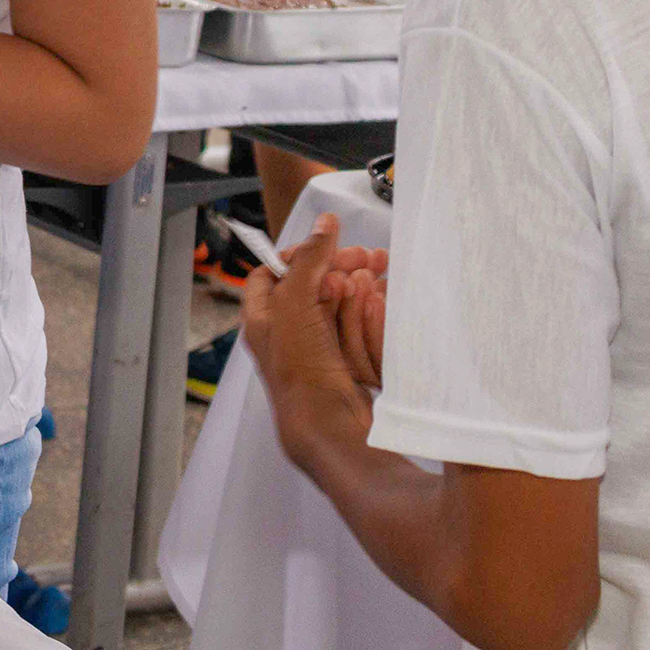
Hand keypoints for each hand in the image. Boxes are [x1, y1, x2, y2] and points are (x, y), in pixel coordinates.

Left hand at [243, 216, 375, 466]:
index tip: (332, 245)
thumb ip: (310, 260)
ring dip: (362, 288)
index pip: (276, 272)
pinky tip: (387, 299)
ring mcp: (318, 350)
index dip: (304, 254)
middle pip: (316, 287)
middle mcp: (286, 333)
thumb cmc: (301, 367)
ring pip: (343, 307)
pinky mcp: (346, 365)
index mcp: (262, 316)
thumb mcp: (296, 302)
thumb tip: (325, 222)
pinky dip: (373, 315)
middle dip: (344, 268)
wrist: (330, 427)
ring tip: (382, 273)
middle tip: (373, 256)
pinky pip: (361, 330)